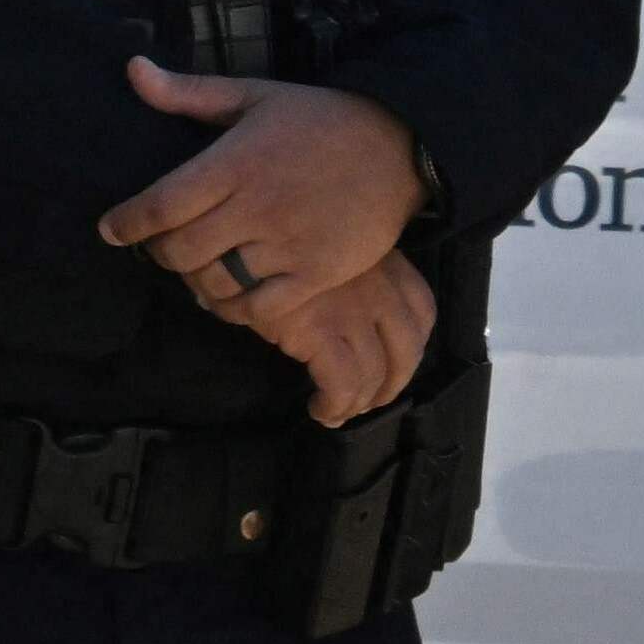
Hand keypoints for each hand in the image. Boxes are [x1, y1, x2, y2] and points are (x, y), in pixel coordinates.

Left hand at [98, 66, 423, 318]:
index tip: (109, 230)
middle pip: (182, 249)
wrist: (397, 146)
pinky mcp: (320, 272)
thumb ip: (188, 92)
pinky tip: (230, 299)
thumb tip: (132, 69)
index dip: (127, 223)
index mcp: (232, 163)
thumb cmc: (317, 119)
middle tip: (157, 250)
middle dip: (159, 254)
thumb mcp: (252, 95)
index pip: (161, 203)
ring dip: (196, 283)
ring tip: (192, 273)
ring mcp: (289, 243)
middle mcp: (256, 206)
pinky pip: (264, 308)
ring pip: (219, 281)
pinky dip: (237, 310)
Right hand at [239, 251, 437, 431]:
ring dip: (360, 402)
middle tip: (370, 398)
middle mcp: (375, 287)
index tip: (394, 356)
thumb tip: (327, 303)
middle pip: (408, 348)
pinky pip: (342, 386)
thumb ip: (330, 267)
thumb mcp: (311, 242)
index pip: (420, 306)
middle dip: (393, 381)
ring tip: (338, 411)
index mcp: (377, 260)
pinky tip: (320, 410)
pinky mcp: (320, 334)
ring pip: (375, 375)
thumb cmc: (258, 236)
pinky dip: (335, 406)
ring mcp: (350, 312)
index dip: (414, 340)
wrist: (222, 233)